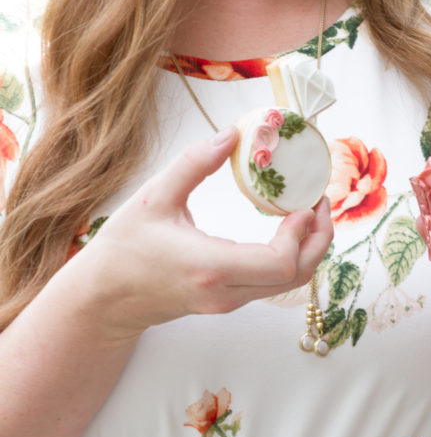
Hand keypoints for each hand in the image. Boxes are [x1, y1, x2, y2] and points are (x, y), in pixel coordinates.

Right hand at [74, 127, 333, 340]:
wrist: (102, 300)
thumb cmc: (123, 249)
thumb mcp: (154, 196)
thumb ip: (193, 164)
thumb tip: (231, 133)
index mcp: (210, 268)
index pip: (280, 264)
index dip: (303, 233)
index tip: (305, 201)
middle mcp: (225, 292)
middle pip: (296, 277)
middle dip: (319, 239)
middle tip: (321, 200)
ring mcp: (227, 302)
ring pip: (288, 285)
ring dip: (308, 248)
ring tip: (309, 208)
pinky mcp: (226, 301)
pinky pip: (272, 283)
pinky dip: (290, 255)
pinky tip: (286, 225)